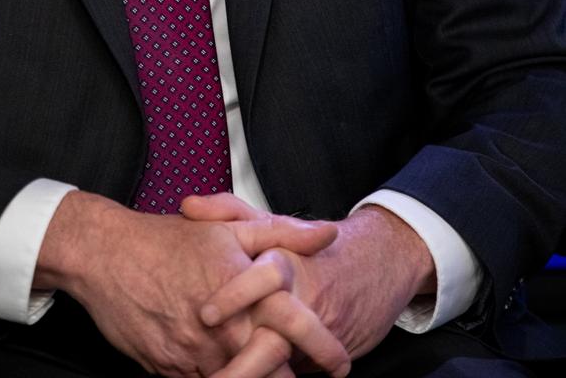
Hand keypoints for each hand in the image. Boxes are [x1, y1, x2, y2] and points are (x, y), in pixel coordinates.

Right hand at [35, 190, 349, 377]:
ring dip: (253, 376)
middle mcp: (222, 330)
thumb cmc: (166, 240)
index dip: (325, 350)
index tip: (339, 362)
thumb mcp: (228, 227)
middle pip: (272, 370)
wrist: (105, 255)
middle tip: (302, 372)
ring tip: (265, 371)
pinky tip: (225, 369)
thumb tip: (327, 233)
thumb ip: (282, 232)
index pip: (296, 332)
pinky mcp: (168, 371)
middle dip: (291, 374)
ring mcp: (193, 355)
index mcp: (244, 293)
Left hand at [182, 194, 435, 376]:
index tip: (207, 315)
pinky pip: (295, 373)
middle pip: (274, 337)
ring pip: (284, 365)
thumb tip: (188, 207)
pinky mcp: (324, 357)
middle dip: (243, 364)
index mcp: (286, 263)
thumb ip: (228, 211)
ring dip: (257, 377)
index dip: (236, 294)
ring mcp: (316, 332)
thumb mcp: (273, 224)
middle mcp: (302, 300)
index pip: (264, 277)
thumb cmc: (313, 247)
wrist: (379, 265)